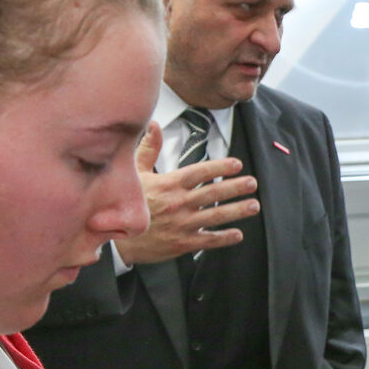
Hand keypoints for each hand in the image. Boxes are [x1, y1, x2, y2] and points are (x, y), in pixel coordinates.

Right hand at [113, 122, 260, 264]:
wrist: (114, 240)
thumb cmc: (124, 205)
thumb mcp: (134, 174)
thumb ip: (149, 149)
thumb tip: (153, 125)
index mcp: (168, 185)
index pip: (199, 172)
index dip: (220, 167)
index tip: (236, 164)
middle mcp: (178, 204)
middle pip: (213, 193)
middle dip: (236, 187)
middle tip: (252, 183)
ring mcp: (182, 225)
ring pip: (215, 216)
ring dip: (237, 210)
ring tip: (254, 205)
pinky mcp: (182, 243)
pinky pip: (208, 240)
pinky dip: (225, 238)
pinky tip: (238, 234)